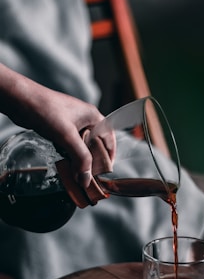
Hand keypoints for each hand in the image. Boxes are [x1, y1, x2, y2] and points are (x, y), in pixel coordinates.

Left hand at [0, 64, 115, 190]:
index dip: (109, 155)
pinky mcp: (60, 127)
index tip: (106, 171)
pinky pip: (69, 144)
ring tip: (77, 172)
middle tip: (89, 175)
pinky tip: (65, 162)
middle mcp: (85, 119)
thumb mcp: (67, 136)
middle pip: (95, 143)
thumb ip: (80, 158)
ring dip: (79, 159)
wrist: (20, 99)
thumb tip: (86, 179)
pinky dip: (69, 154)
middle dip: (93, 160)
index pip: (109, 138)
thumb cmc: (45, 110)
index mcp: (93, 116)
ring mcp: (72, 123)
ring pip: (81, 145)